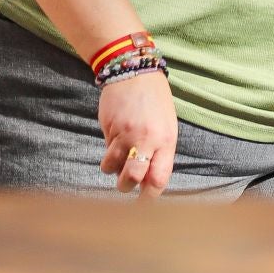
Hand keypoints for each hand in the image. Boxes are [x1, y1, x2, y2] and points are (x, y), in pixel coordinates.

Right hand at [97, 71, 177, 197]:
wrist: (134, 71)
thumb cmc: (156, 101)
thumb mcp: (167, 126)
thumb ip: (160, 152)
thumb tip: (147, 180)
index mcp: (166, 140)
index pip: (158, 178)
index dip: (149, 195)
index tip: (144, 201)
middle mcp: (146, 139)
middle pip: (132, 178)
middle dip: (126, 187)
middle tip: (125, 185)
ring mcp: (125, 133)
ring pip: (113, 167)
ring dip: (113, 170)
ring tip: (117, 163)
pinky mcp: (109, 128)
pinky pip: (106, 150)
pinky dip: (109, 152)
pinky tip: (114, 141)